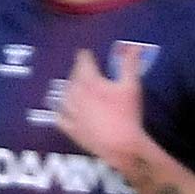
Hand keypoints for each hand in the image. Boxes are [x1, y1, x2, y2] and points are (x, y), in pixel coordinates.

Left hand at [56, 46, 149, 168]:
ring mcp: (71, 112)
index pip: (83, 60)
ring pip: (64, 95)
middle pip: (72, 76)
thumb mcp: (132, 86)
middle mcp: (76, 94)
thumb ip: (130, 64)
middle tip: (84, 70)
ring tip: (74, 87)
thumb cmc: (128, 115)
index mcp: (90, 81)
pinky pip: (59, 117)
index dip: (86, 55)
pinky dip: (60, 112)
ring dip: (69, 89)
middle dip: (78, 71)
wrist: (122, 147)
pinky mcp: (71, 129)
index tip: (88, 54)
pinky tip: (63, 110)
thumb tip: (135, 46)